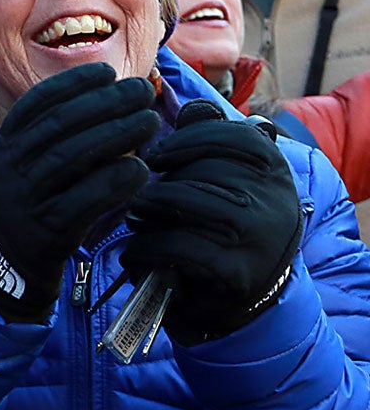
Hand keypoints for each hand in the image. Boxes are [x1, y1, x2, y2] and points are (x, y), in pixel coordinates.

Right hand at [0, 64, 158, 322]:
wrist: (6, 264)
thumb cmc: (32, 203)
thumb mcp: (26, 165)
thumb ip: (55, 136)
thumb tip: (107, 95)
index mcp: (4, 147)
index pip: (35, 105)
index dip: (71, 84)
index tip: (106, 72)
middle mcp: (7, 169)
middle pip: (57, 126)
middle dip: (103, 103)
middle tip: (140, 91)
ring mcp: (24, 201)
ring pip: (70, 158)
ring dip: (115, 134)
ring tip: (150, 121)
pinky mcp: (46, 232)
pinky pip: (83, 201)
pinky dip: (114, 182)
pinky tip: (140, 168)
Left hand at [127, 104, 303, 342]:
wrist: (239, 301)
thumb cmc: (221, 227)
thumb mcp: (225, 181)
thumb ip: (210, 141)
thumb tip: (193, 108)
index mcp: (274, 169)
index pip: (234, 135)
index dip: (188, 141)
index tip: (156, 156)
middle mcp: (275, 198)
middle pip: (204, 170)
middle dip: (160, 184)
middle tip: (138, 200)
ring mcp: (260, 236)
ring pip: (190, 202)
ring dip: (150, 211)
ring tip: (135, 220)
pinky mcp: (238, 271)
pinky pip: (181, 244)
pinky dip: (148, 247)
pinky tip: (136, 252)